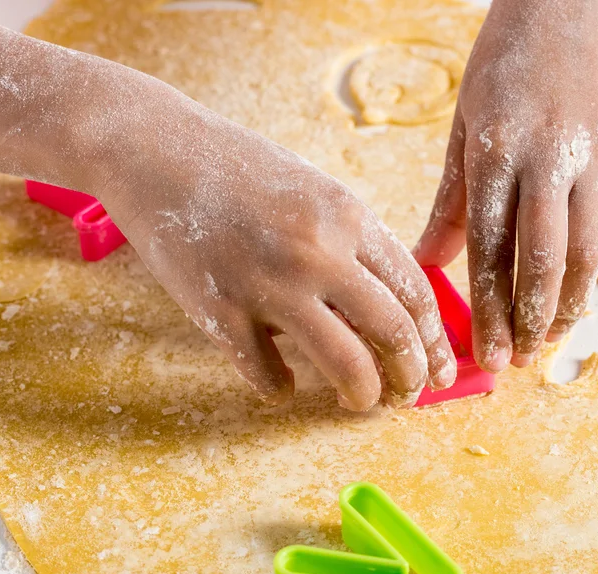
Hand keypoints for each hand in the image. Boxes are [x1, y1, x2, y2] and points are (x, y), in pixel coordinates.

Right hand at [98, 103, 456, 410]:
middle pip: (393, 332)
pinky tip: (283, 384)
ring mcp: (268, 283)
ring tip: (359, 401)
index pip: (415, 293)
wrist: (155, 148)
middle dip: (411, 376)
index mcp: (349, 218)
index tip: (441, 370)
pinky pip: (267, 374)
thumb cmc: (241, 170)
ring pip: (345, 364)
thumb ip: (357, 243)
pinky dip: (280, 388)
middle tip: (408, 395)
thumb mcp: (316, 191)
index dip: (435, 342)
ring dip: (363, 395)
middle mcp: (318, 251)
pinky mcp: (219, 309)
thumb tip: (396, 307)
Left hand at [414, 0, 597, 370]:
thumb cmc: (508, 62)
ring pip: (589, 251)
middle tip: (522, 359)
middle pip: (540, 262)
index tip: (487, 354)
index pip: (487, 250)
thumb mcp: (466, 124)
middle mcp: (547, 157)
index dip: (487, 310)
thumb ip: (452, 198)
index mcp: (495, 152)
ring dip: (574, 303)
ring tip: (557, 333)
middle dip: (529, 321)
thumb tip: (427, 262)